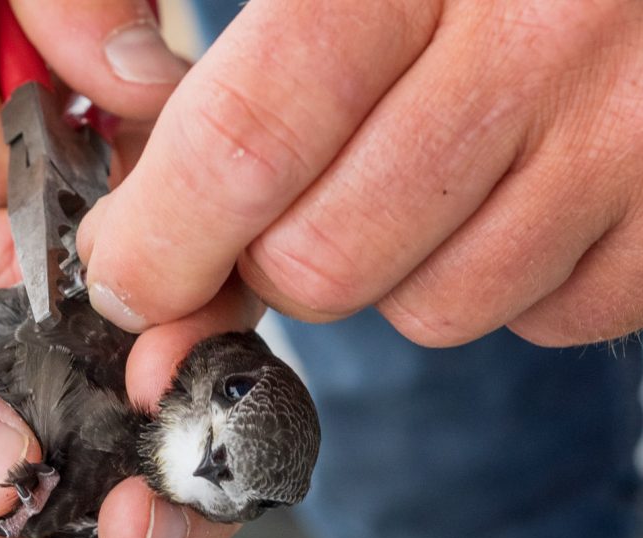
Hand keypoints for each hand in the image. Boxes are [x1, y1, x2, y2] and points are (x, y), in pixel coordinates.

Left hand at [79, 1, 642, 346]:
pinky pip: (537, 319)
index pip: (249, 138)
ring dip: (386, 268)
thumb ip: (198, 45)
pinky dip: (496, 276)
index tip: (124, 274)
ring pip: (427, 309)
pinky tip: (512, 183)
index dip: (162, 235)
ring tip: (421, 162)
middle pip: (320, 260)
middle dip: (264, 258)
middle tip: (272, 204)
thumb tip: (126, 202)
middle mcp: (542, 39)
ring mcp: (628, 141)